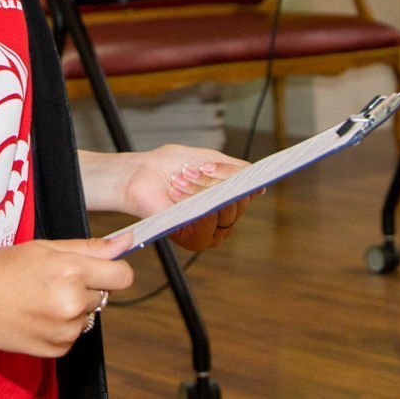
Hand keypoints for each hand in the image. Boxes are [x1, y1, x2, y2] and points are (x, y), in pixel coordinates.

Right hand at [0, 236, 133, 357]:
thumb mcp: (44, 247)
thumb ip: (89, 247)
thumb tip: (125, 242)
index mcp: (71, 272)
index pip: (122, 276)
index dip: (113, 270)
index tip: (101, 268)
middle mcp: (72, 304)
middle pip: (104, 295)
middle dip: (87, 286)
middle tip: (53, 279)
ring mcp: (65, 330)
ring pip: (88, 315)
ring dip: (73, 307)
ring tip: (40, 297)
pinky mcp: (57, 350)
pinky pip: (73, 334)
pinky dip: (61, 325)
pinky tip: (36, 314)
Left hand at [118, 145, 256, 251]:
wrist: (140, 172)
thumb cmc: (170, 165)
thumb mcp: (209, 159)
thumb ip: (235, 171)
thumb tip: (259, 187)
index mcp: (224, 198)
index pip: (246, 195)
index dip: (239, 181)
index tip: (230, 170)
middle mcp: (218, 218)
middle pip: (237, 207)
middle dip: (216, 184)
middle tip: (193, 170)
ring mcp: (206, 230)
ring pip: (224, 217)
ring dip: (202, 193)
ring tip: (182, 179)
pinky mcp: (190, 239)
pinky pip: (207, 230)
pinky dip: (194, 209)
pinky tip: (179, 195)